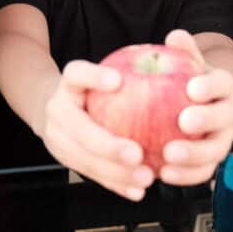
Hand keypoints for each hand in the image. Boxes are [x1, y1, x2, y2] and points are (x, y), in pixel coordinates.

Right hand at [39, 60, 155, 200]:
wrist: (57, 109)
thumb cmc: (94, 89)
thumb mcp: (106, 72)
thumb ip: (133, 65)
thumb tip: (176, 40)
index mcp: (69, 82)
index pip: (75, 73)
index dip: (94, 77)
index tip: (118, 80)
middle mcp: (57, 108)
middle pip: (78, 129)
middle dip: (108, 145)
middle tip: (137, 153)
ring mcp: (57, 136)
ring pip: (83, 159)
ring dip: (115, 172)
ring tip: (144, 177)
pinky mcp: (64, 159)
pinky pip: (92, 175)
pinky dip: (116, 184)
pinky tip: (137, 191)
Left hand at [159, 29, 232, 185]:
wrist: (192, 105)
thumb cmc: (184, 80)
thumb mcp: (183, 63)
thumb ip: (181, 51)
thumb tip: (175, 37)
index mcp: (224, 88)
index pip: (223, 84)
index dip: (211, 86)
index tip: (192, 88)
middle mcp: (229, 114)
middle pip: (226, 119)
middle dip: (207, 120)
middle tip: (183, 121)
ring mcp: (223, 140)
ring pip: (216, 151)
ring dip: (194, 156)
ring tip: (168, 155)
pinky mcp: (211, 163)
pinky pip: (202, 172)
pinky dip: (185, 176)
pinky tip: (161, 174)